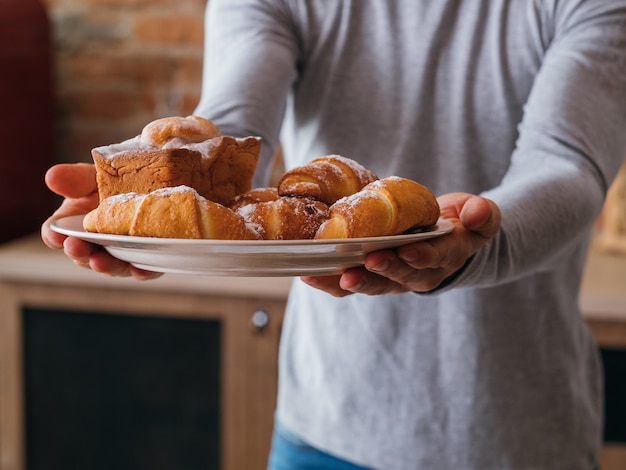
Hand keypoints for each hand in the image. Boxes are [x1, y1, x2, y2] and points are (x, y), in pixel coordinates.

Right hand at [41, 163, 161, 279]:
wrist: (154, 184)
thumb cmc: (116, 182)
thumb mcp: (95, 177)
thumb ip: (76, 179)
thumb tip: (53, 177)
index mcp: (74, 225)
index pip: (57, 234)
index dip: (54, 236)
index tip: (55, 235)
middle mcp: (94, 244)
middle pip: (82, 254)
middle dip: (78, 252)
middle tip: (74, 246)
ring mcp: (119, 254)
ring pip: (111, 265)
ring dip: (105, 265)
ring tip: (99, 261)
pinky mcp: (145, 259)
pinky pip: (144, 269)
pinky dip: (141, 271)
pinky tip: (139, 270)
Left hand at [300, 193, 500, 296]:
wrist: (447, 239)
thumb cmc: (460, 224)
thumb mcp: (480, 217)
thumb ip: (482, 215)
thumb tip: (477, 211)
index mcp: (445, 259)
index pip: (433, 261)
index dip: (420, 258)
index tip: (408, 251)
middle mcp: (417, 275)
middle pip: (398, 278)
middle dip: (378, 272)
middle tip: (360, 266)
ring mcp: (393, 278)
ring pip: (370, 284)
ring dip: (347, 281)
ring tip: (324, 275)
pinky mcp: (372, 275)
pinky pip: (350, 282)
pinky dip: (330, 281)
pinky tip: (309, 274)